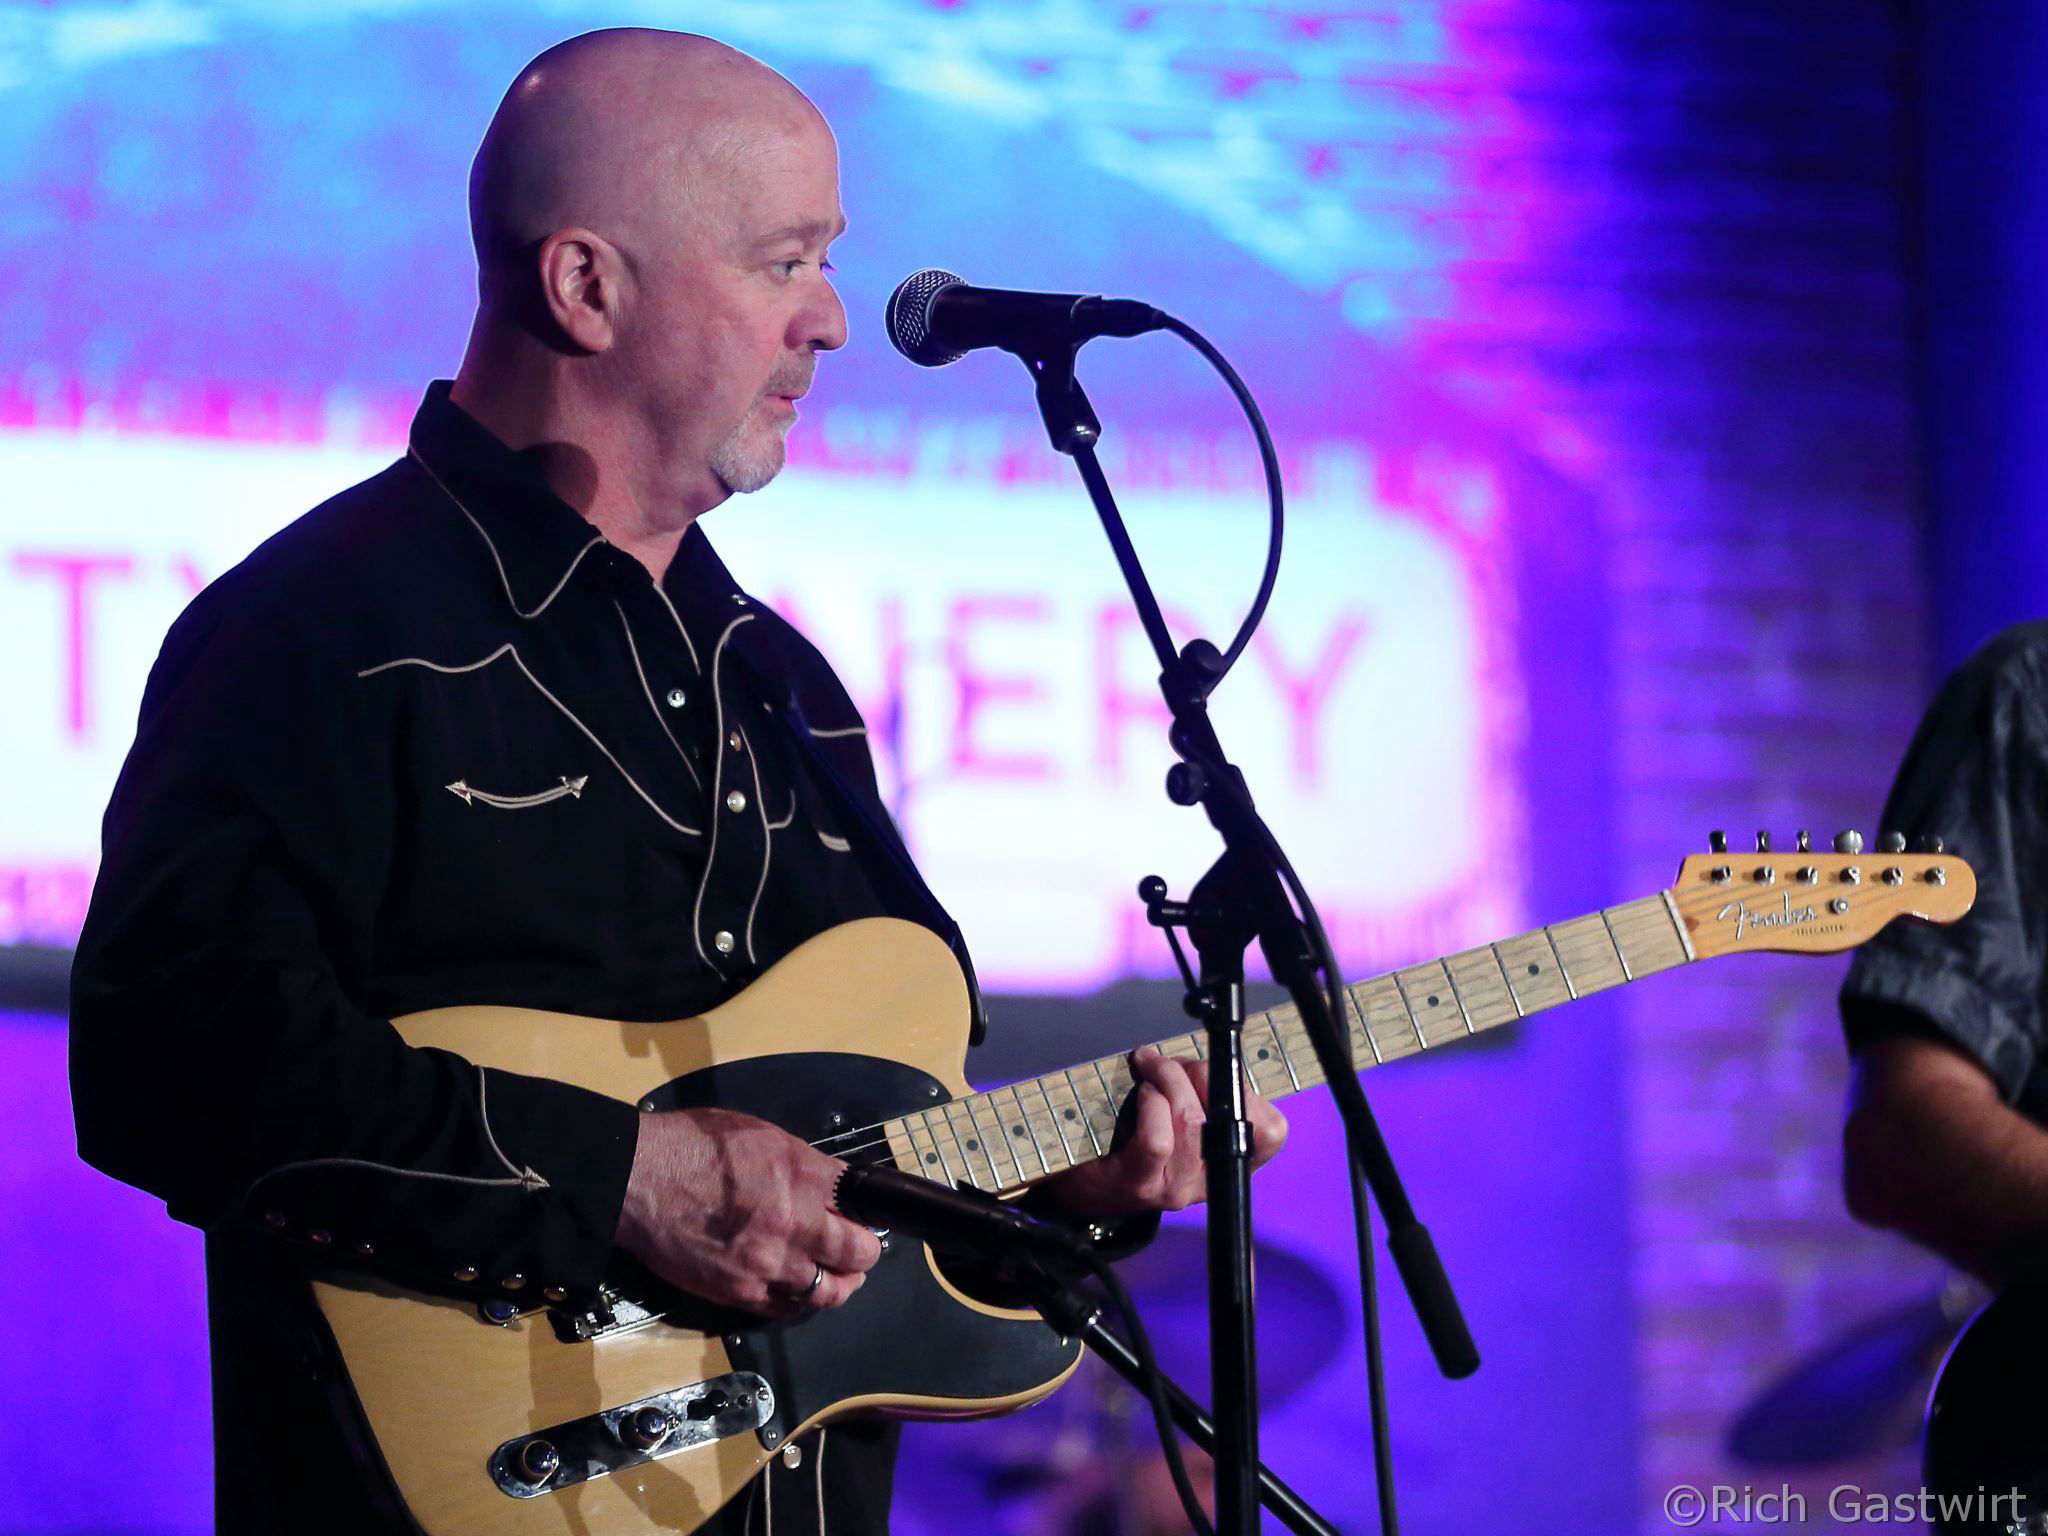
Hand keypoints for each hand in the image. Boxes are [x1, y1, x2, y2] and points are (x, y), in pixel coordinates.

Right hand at [614, 1108, 881, 1315]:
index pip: (861, 1206)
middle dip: (864, 1252)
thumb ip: (804, 1165)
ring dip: (839, 1283)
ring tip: (837, 1275)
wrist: (638, 1178)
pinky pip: (785, 1309)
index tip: (863, 1216)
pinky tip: (797, 1289)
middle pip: (858, 1255)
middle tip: (857, 1248)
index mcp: (804, 1178)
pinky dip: (799, 1301)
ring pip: (829, 1291)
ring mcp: (766, 1265)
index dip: (866, 1212)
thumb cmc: (694, 1146)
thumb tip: (828, 1185)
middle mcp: (794, 1226)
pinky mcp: (738, 1292)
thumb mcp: (763, 1135)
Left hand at [1044, 1047, 1287, 1218]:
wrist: (1087, 1186)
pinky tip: (1141, 1091)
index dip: (1249, 1093)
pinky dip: (1151, 1102)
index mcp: (1228, 1164)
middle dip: (1198, 1071)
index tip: (1218, 1071)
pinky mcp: (1141, 1184)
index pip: (1271, 1132)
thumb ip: (1201, 1089)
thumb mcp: (1182, 1116)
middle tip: (1170, 1062)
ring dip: (1168, 1078)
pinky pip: (1158, 1138)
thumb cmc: (1135, 1139)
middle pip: (1225, 1114)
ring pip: (1190, 1120)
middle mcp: (1208, 1181)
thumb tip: (1205, 1057)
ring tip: (1150, 1067)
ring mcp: (1176, 1187)